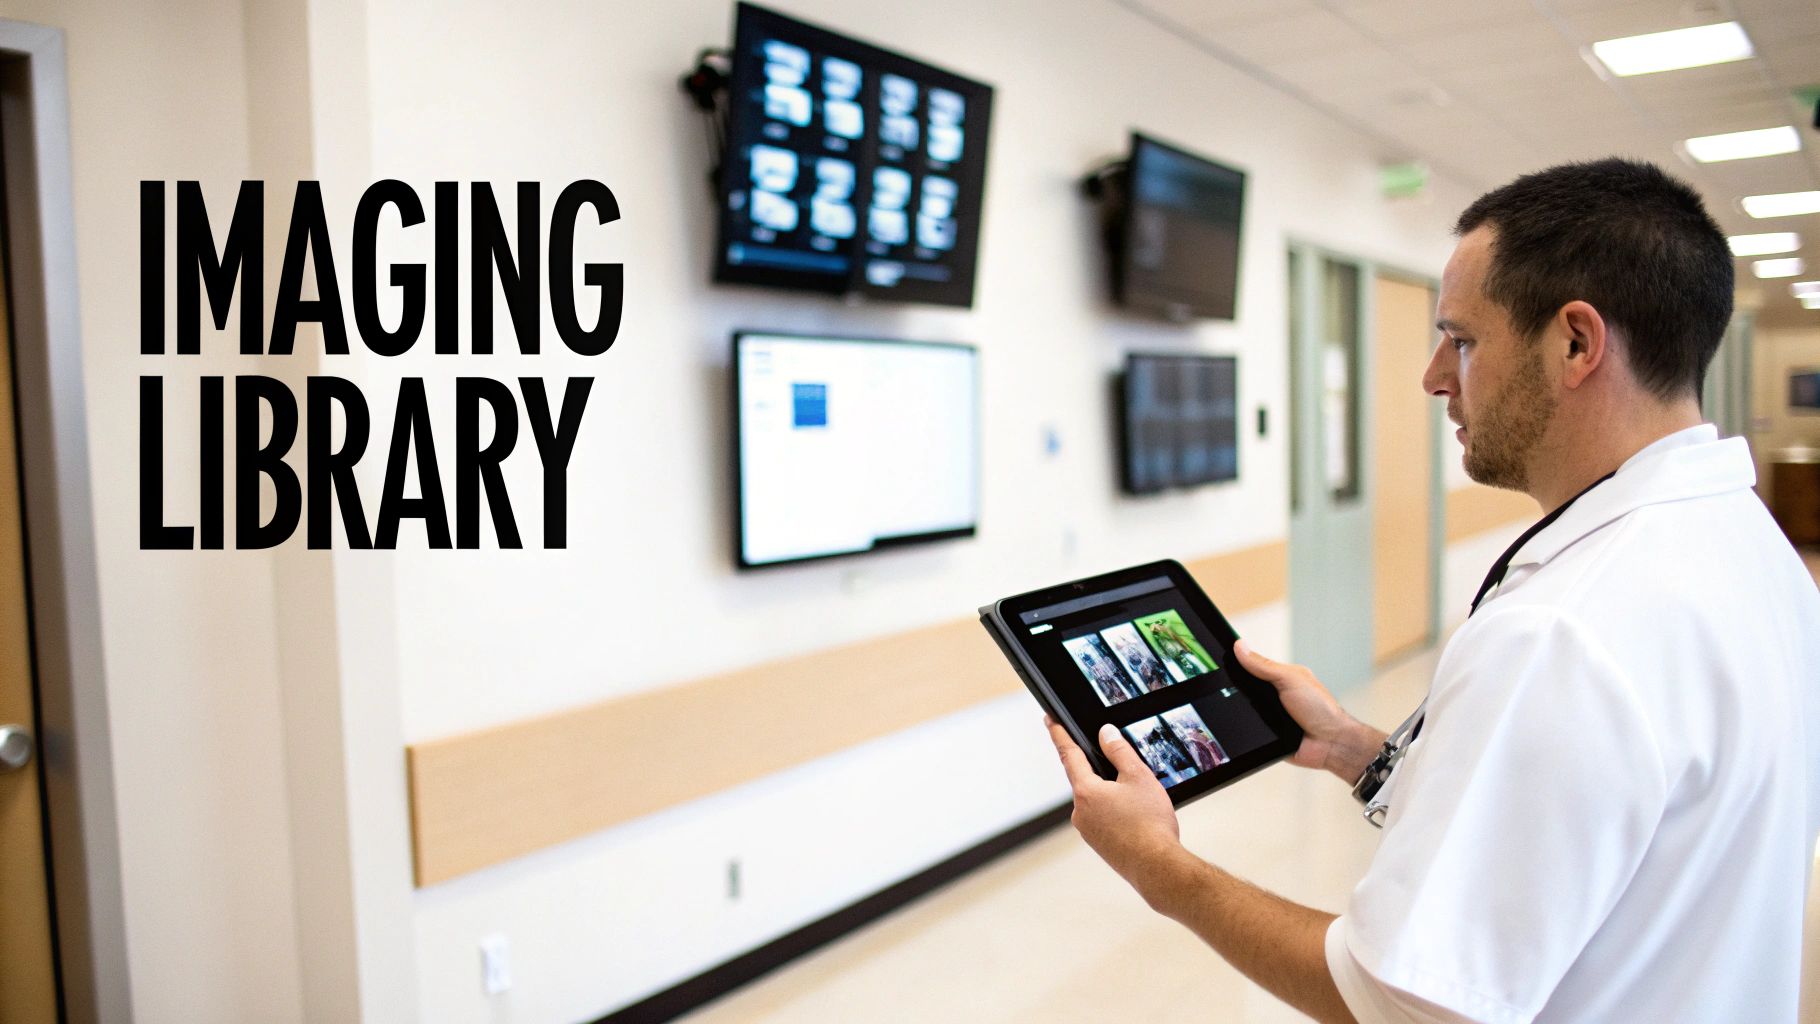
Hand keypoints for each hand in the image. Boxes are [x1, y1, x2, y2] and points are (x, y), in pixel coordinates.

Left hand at [1046, 716, 1186, 901]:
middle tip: (1131, 779)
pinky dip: (1118, 815)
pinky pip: (1104, 820)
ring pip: (1098, 802)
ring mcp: (1088, 831)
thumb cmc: (1150, 824)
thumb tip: (1105, 733)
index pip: (1069, 754)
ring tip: (1142, 806)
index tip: (1049, 720)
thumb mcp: (1139, 776)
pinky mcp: (1099, 845)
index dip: (1059, 734)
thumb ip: (1119, 751)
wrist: (1157, 868)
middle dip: (1105, 774)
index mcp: (1086, 791)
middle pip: (1088, 780)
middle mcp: (1080, 812)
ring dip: (1114, 797)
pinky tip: (1137, 821)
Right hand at [1232, 639, 1385, 783]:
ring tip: (1241, 708)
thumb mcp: (1290, 679)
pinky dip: (1246, 727)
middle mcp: (1272, 695)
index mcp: (1279, 677)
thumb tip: (1240, 647)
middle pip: (1243, 687)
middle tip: (1224, 684)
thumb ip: (1264, 666)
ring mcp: (1268, 715)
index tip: (1217, 653)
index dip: (1235, 661)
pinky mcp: (1265, 735)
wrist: (1331, 744)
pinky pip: (1247, 729)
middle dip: (1235, 687)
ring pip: (1242, 709)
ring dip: (1241, 709)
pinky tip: (1245, 726)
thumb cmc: (1321, 709)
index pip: (1251, 666)